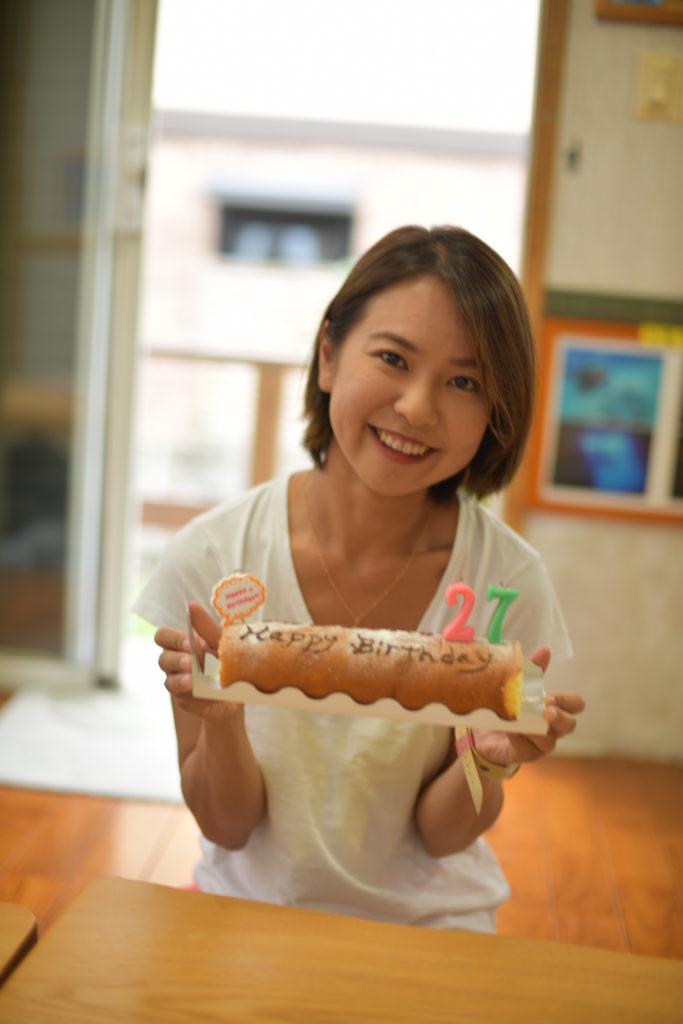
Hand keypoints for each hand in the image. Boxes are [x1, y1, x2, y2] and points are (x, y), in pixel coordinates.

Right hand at [154, 602, 239, 718]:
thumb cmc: (226, 659)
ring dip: (180, 679)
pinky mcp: (185, 700)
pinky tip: (200, 691)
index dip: (172, 639)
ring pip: (168, 680)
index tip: (189, 641)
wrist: (239, 690)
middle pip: (162, 659)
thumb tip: (191, 605)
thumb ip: (206, 627)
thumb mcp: (219, 642)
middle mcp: (176, 662)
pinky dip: (191, 694)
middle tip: (191, 662)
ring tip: (192, 680)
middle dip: (176, 660)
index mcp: (182, 644)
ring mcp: (178, 682)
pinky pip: (181, 698)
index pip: (162, 637)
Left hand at [470, 646, 584, 766]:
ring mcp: (541, 744)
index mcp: (556, 708)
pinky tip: (510, 729)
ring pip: (550, 740)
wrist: (484, 732)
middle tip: (545, 709)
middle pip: (570, 725)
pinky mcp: (526, 755)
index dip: (567, 700)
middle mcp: (553, 728)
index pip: (575, 704)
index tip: (548, 695)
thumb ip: (533, 670)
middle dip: (559, 716)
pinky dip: (519, 737)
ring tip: (524, 719)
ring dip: (537, 728)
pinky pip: (528, 749)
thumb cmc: (509, 707)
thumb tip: (546, 649)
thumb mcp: (519, 686)